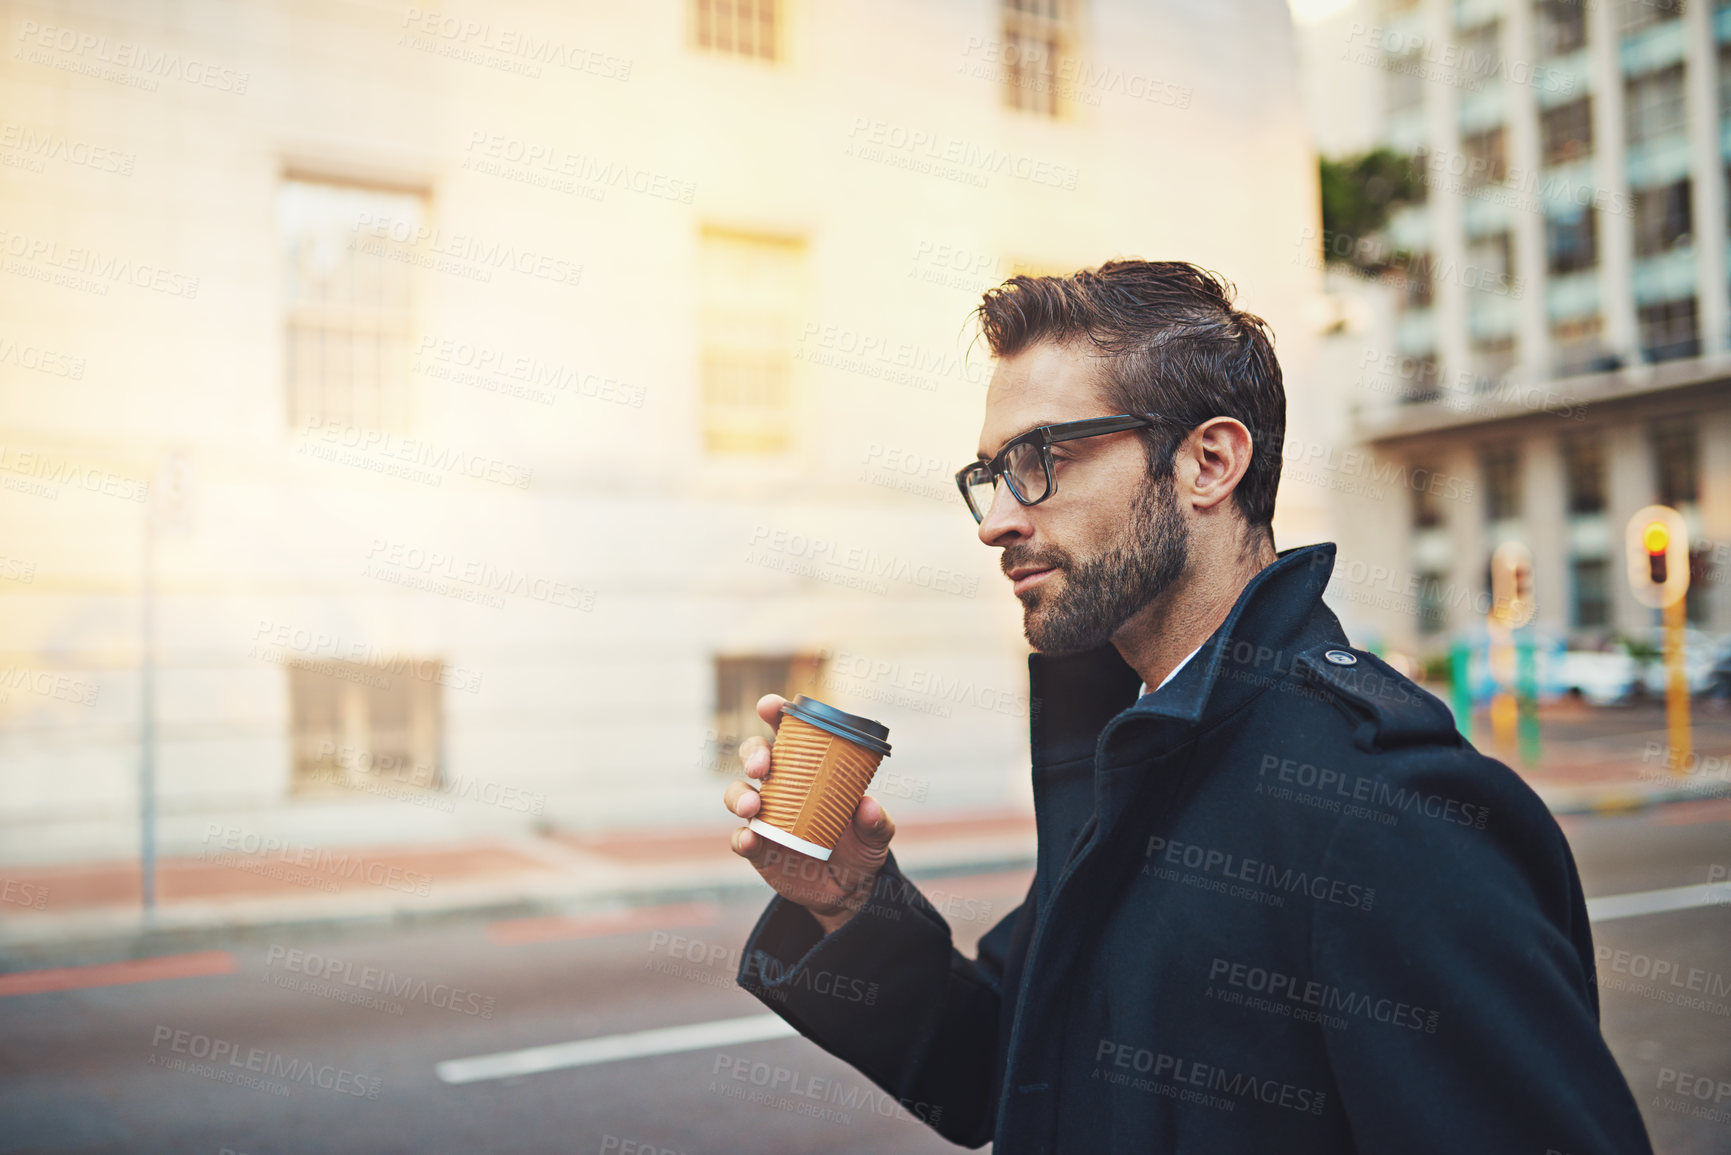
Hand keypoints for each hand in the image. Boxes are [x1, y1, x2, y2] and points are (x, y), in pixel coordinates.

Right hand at [723, 693, 895, 935]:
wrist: (849, 892)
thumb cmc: (861, 847)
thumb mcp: (877, 834)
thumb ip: (876, 821)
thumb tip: (867, 806)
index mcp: (808, 769)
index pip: (787, 733)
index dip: (774, 714)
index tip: (770, 706)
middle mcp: (781, 787)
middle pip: (754, 757)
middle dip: (752, 753)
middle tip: (762, 766)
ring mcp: (765, 817)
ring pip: (737, 794)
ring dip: (740, 795)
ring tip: (755, 806)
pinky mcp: (758, 849)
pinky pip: (741, 839)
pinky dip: (741, 838)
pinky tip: (750, 839)